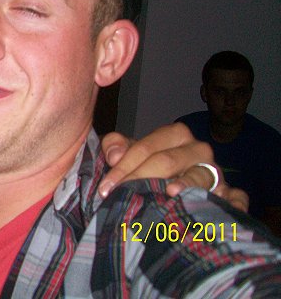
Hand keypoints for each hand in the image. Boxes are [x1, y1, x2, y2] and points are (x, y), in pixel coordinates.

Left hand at [98, 123, 248, 211]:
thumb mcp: (130, 152)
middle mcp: (198, 150)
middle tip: (122, 196)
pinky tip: (220, 206)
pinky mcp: (229, 193)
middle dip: (141, 178)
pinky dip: (229, 201)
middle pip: (168, 161)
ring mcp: (216, 172)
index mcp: (175, 134)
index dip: (122, 167)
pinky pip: (235, 197)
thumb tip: (114, 156)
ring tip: (170, 192)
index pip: (145, 148)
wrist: (176, 179)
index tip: (106, 187)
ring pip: (199, 176)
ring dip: (185, 184)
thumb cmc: (149, 164)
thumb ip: (116, 146)